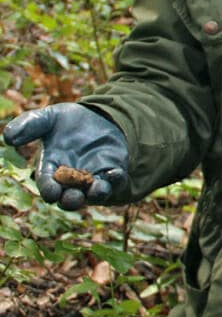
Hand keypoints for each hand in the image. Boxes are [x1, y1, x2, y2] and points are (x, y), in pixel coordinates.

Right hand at [3, 103, 128, 209]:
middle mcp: (72, 179)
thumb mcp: (48, 118)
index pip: (48, 184)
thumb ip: (29, 125)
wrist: (95, 117)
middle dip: (71, 200)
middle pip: (70, 197)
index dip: (49, 189)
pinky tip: (116, 173)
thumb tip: (8, 137)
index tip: (51, 192)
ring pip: (94, 193)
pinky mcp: (112, 172)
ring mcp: (93, 177)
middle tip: (72, 198)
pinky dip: (116, 180)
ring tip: (96, 189)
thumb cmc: (65, 122)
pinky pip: (115, 182)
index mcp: (52, 168)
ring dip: (96, 193)